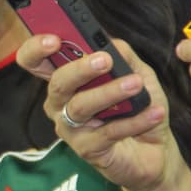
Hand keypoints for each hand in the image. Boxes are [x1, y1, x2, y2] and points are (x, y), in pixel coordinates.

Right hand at [17, 35, 177, 190]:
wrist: (156, 150)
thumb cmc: (139, 108)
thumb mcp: (138, 73)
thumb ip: (123, 55)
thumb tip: (109, 43)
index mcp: (66, 80)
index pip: (35, 61)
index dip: (35, 49)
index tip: (54, 40)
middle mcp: (60, 103)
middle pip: (57, 83)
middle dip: (79, 70)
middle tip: (105, 60)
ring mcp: (70, 128)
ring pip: (79, 107)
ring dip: (109, 93)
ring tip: (135, 85)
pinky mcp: (86, 149)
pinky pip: (107, 132)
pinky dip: (133, 121)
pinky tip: (154, 113)